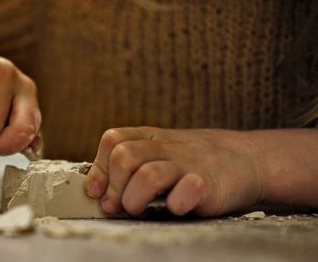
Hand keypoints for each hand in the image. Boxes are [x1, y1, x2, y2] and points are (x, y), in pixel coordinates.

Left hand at [85, 127, 267, 216]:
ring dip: (135, 198)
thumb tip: (97, 193)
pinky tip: (176, 207)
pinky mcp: (210, 183)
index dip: (99, 168)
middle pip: (124, 156)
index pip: (113, 139)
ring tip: (140, 210)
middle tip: (118, 207)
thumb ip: (132, 167)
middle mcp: (168, 147)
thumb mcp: (163, 153)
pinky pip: (187, 189)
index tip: (98, 192)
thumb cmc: (197, 162)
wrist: (251, 160)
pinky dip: (177, 201)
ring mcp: (189, 163)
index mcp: (153, 138)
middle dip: (114, 187)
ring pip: (148, 174)